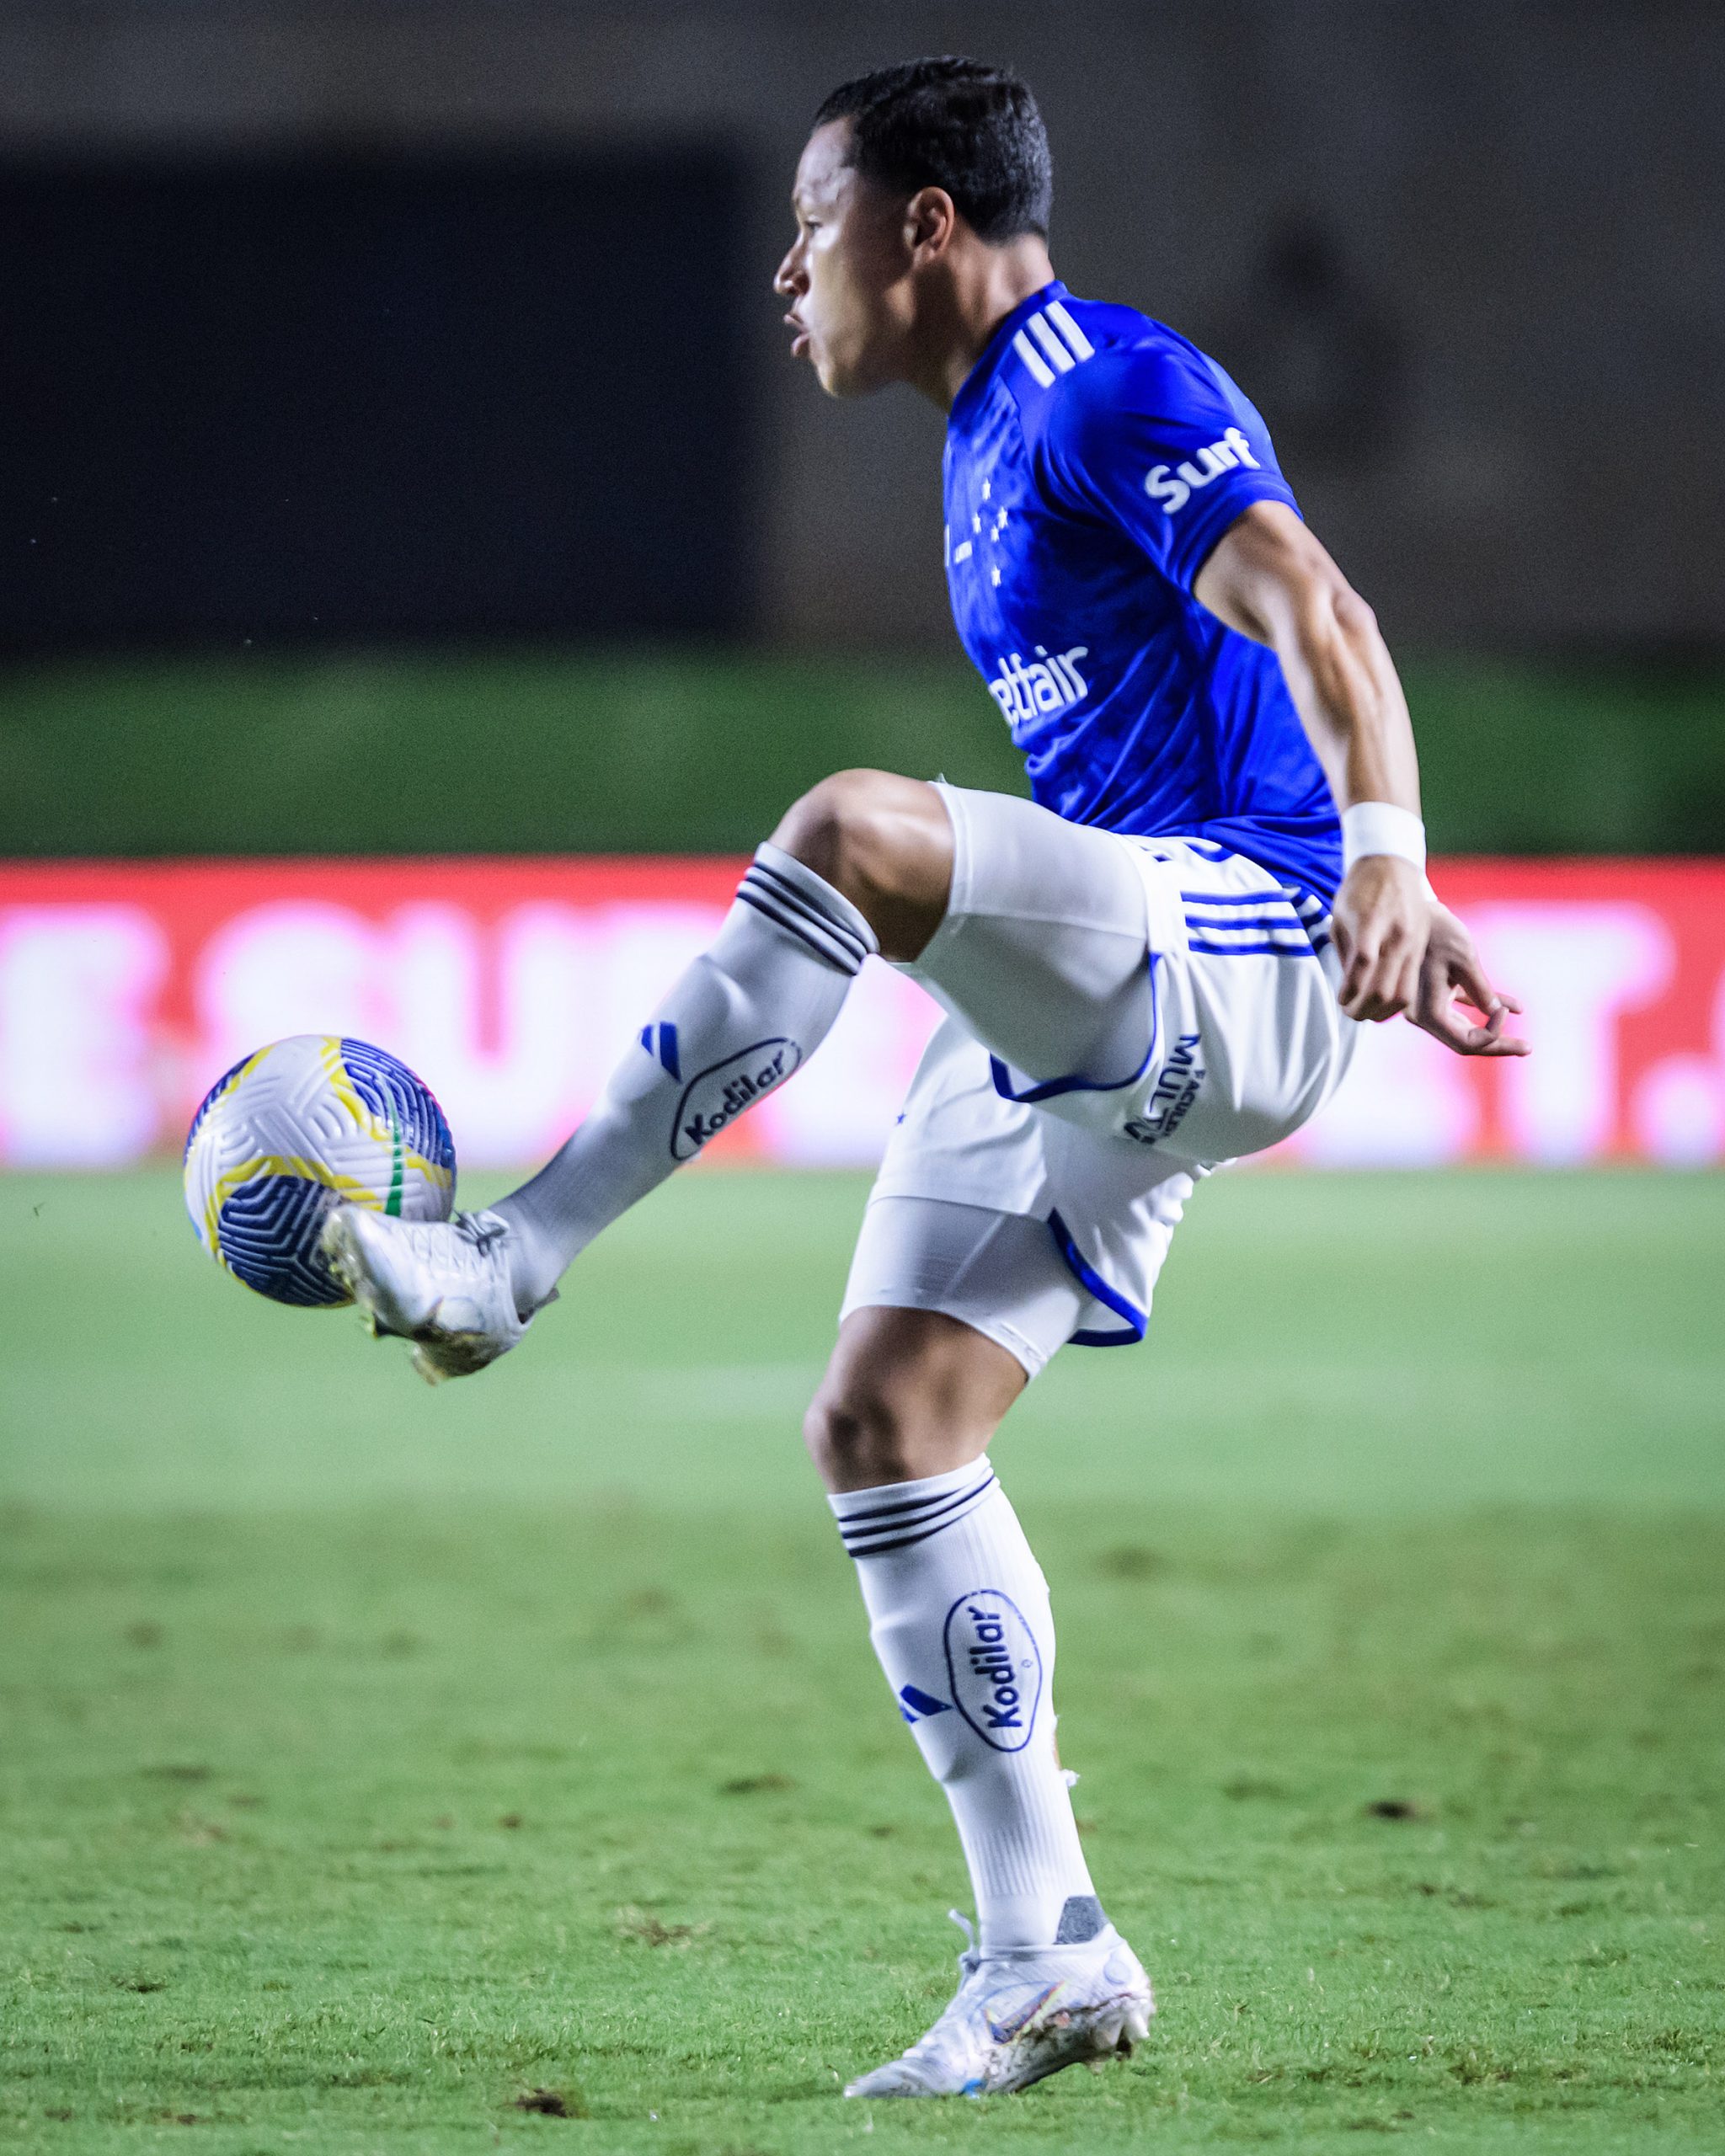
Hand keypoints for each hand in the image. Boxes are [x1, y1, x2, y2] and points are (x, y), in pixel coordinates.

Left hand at [1330, 855, 1428, 1020]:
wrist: (1392, 866)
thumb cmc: (1359, 891)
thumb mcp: (1340, 918)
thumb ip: (1345, 954)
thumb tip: (1348, 991)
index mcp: (1371, 923)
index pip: (1362, 966)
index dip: (1349, 991)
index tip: (1341, 1001)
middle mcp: (1396, 935)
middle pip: (1384, 988)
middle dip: (1364, 1010)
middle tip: (1351, 1014)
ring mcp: (1412, 942)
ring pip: (1404, 993)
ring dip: (1383, 1012)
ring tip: (1367, 1013)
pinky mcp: (1421, 947)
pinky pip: (1412, 984)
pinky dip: (1397, 1000)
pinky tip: (1382, 1001)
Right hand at [1409, 901, 1529, 1058]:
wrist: (1415, 910)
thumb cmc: (1438, 932)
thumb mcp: (1465, 959)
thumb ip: (1481, 990)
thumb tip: (1496, 1013)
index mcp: (1427, 1012)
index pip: (1464, 1041)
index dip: (1491, 1032)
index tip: (1503, 1008)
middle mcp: (1424, 1014)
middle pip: (1464, 1042)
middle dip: (1497, 1045)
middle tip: (1528, 1048)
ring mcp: (1428, 1004)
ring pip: (1465, 1029)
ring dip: (1494, 1032)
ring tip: (1523, 1043)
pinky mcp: (1436, 992)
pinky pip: (1464, 1008)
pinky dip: (1486, 1009)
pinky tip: (1515, 1008)